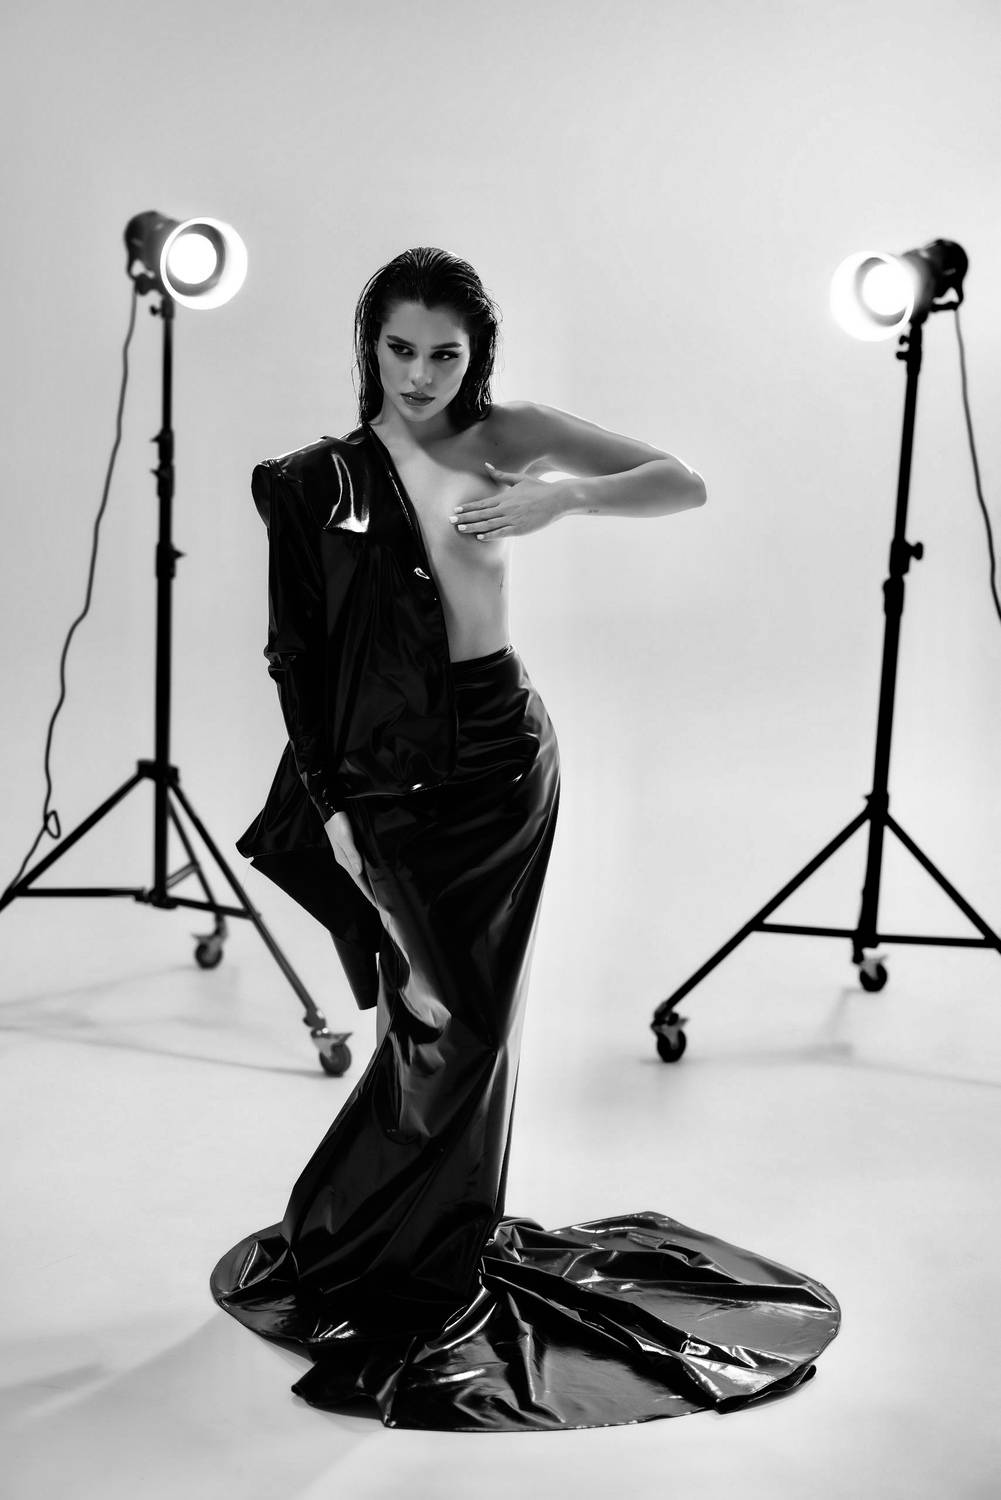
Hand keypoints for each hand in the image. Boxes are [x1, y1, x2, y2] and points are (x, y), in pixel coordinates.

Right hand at [323, 809, 376, 906]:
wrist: (331, 806)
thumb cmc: (339, 821)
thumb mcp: (346, 837)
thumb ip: (353, 854)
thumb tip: (360, 871)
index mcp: (344, 860)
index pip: (359, 881)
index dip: (368, 893)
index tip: (378, 905)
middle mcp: (346, 859)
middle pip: (360, 879)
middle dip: (369, 891)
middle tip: (382, 903)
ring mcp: (347, 853)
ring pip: (360, 872)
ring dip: (369, 882)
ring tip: (379, 891)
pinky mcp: (350, 846)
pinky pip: (360, 862)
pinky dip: (367, 870)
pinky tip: (372, 872)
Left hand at [448, 463, 565, 539]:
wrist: (557, 499)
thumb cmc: (539, 488)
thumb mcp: (519, 479)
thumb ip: (501, 475)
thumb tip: (486, 465)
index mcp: (504, 497)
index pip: (481, 504)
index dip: (467, 507)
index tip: (455, 510)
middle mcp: (505, 508)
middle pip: (481, 515)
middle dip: (464, 518)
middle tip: (451, 521)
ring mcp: (512, 519)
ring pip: (488, 524)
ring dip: (473, 527)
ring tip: (460, 529)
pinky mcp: (520, 529)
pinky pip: (502, 533)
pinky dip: (491, 535)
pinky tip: (480, 537)